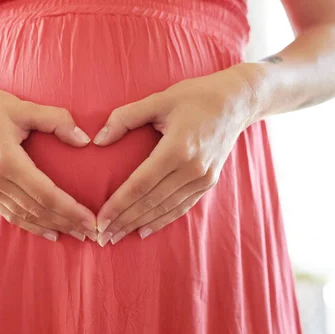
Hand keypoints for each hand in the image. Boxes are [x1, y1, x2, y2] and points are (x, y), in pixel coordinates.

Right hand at [0, 77, 97, 242]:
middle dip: (66, 222)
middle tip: (92, 232)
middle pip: (37, 209)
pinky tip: (49, 232)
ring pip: (24, 215)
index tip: (91, 219)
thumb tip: (85, 140)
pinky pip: (9, 213)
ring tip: (76, 234)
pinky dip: (30, 225)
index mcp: (6, 160)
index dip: (70, 209)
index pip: (45, 193)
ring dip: (51, 226)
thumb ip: (56, 120)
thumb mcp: (22, 106)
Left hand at [93, 65, 257, 245]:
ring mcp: (203, 178)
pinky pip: (182, 207)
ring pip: (165, 208)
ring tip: (117, 237)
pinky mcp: (209, 182)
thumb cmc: (194, 96)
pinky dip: (162, 220)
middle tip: (101, 237)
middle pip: (151, 202)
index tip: (99, 220)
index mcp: (177, 148)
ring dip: (139, 224)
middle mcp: (192, 168)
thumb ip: (125, 117)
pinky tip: (144, 230)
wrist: (236, 101)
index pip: (140, 184)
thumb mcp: (158, 99)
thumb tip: (98, 140)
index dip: (118, 204)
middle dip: (124, 221)